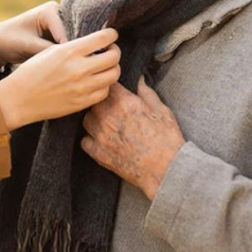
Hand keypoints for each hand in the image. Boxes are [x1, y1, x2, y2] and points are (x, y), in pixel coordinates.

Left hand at [0, 1, 67, 65]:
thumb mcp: (28, 45)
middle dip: (70, 52)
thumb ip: (49, 50)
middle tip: (70, 70)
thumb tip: (68, 58)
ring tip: (66, 70)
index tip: (68, 68)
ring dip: (67, 55)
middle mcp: (57, 14)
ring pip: (70, 43)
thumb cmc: (9, 40)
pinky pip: (64, 47)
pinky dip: (63, 56)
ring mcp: (57, 25)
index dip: (67, 51)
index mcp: (50, 10)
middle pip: (71, 36)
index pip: (65, 33)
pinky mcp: (55, 35)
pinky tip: (62, 67)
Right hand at [0, 28, 119, 129]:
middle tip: (110, 51)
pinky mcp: (82, 103)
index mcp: (69, 51)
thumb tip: (95, 43)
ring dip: (112, 69)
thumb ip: (73, 47)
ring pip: (113, 75)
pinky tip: (96, 81)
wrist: (18, 99)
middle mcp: (79, 69)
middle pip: (114, 57)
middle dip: (115, 52)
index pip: (104, 38)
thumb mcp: (49, 51)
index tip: (111, 36)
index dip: (112, 35)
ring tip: (104, 67)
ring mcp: (82, 88)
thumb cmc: (31, 72)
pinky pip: (104, 92)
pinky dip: (104, 85)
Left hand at [81, 77, 184, 200]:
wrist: (166, 170)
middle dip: (102, 102)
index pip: (107, 85)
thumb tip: (139, 80)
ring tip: (107, 124)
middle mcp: (108, 117)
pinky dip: (91, 139)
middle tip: (113, 108)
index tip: (114, 90)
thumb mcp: (162, 111)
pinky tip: (102, 140)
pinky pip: (85, 141)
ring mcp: (101, 136)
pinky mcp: (99, 153)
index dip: (111, 86)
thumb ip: (147, 93)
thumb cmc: (167, 141)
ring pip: (87, 120)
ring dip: (95, 119)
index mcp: (124, 103)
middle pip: (94, 101)